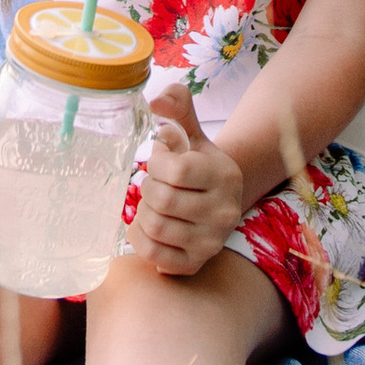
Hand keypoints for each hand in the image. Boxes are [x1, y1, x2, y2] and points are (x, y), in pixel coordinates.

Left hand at [130, 80, 249, 278]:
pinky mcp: (195, 263)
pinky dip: (140, 238)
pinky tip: (148, 227)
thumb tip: (154, 100)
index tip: (160, 163)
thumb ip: (177, 105)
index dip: (157, 164)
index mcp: (224, 175)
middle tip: (154, 185)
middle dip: (147, 188)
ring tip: (153, 205)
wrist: (218, 204)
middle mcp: (224, 212)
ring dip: (142, 213)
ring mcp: (211, 241)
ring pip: (154, 226)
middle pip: (161, 200)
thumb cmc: (197, 164)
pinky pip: (153, 254)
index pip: (176, 170)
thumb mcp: (192, 132)